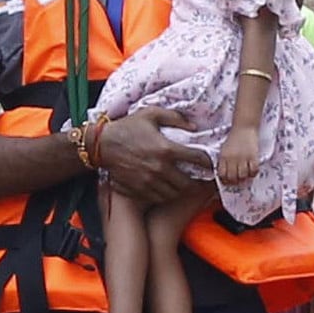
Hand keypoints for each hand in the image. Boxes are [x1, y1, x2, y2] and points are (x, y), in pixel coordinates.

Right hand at [90, 109, 209, 208]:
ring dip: (182, 190)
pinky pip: (160, 198)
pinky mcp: (140, 189)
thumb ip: (174, 118)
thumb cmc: (127, 127)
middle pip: (188, 183)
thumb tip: (193, 126)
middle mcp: (160, 168)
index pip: (196, 159)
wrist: (103, 145)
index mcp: (166, 149)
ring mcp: (150, 181)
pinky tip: (169, 189)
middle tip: (199, 179)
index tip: (210, 164)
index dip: (207, 162)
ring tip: (185, 185)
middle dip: (196, 182)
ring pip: (175, 193)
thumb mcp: (151, 114)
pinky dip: (167, 196)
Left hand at [213, 130, 259, 189]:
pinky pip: (254, 170)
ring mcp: (243, 158)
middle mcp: (232, 159)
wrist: (244, 127)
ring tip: (245, 176)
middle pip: (232, 177)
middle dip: (235, 182)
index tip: (228, 182)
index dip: (225, 181)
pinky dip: (253, 173)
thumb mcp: (224, 149)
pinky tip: (252, 171)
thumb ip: (224, 161)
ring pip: (243, 176)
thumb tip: (224, 174)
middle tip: (238, 181)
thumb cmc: (233, 138)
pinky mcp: (253, 156)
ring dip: (244, 178)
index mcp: (223, 157)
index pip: (222, 174)